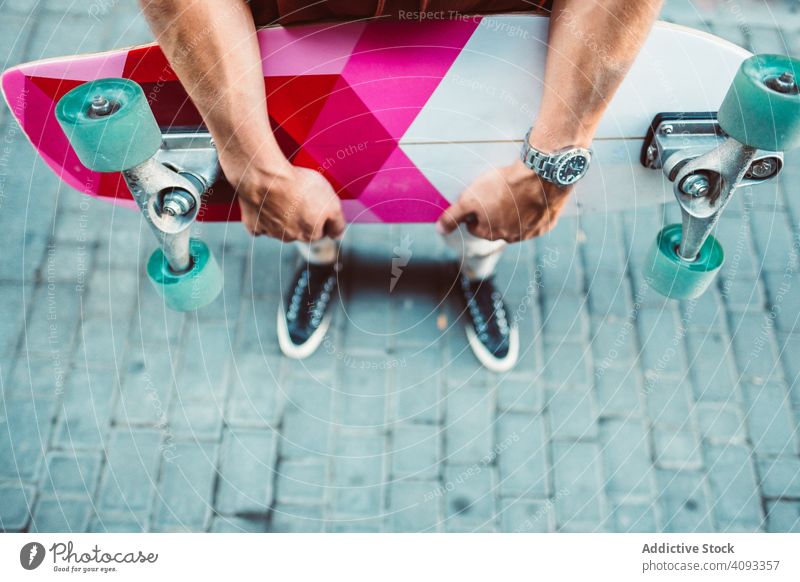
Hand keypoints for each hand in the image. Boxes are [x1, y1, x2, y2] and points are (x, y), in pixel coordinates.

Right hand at [221, 153, 345, 242]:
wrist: (265, 177)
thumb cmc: (300, 187)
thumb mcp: (331, 202)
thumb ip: (337, 222)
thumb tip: (337, 235)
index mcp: (310, 234)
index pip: (320, 231)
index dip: (321, 216)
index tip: (316, 202)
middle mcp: (291, 238)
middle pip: (300, 230)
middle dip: (301, 217)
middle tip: (298, 197)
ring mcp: (271, 232)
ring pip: (280, 228)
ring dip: (282, 216)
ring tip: (282, 196)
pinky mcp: (253, 224)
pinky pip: (260, 224)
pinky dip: (262, 216)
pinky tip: (265, 203)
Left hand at [436, 160, 570, 242]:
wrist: (540, 176)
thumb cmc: (503, 187)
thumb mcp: (470, 199)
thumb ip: (453, 216)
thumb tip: (440, 230)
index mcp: (491, 233)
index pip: (475, 227)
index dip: (474, 211)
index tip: (479, 197)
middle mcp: (512, 238)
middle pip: (497, 226)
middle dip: (494, 212)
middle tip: (497, 192)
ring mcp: (532, 231)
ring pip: (518, 223)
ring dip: (515, 211)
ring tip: (515, 191)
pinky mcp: (548, 222)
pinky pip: (538, 218)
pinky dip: (534, 208)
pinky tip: (532, 195)